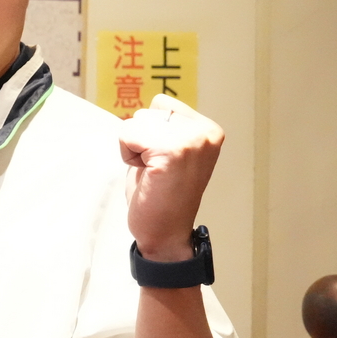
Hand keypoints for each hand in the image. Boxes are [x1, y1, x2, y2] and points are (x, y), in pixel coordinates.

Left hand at [119, 94, 222, 261]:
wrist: (165, 235)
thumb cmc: (161, 196)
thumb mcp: (170, 151)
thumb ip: (165, 127)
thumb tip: (152, 104)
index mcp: (208, 129)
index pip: (162, 103)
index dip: (151, 130)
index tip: (163, 160)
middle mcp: (205, 132)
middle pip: (148, 111)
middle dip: (142, 139)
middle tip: (157, 170)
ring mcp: (191, 140)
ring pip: (136, 122)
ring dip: (134, 148)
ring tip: (152, 172)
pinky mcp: (172, 151)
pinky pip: (128, 135)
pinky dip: (128, 155)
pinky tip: (146, 175)